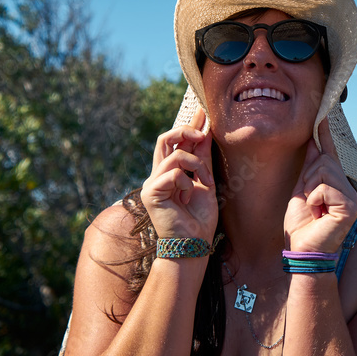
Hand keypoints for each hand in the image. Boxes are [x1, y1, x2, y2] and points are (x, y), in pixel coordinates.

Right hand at [140, 107, 218, 242]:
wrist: (194, 244)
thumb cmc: (200, 219)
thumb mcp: (205, 182)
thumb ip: (202, 159)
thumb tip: (205, 133)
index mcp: (170, 173)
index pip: (176, 142)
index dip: (189, 125)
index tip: (203, 110)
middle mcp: (158, 175)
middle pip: (165, 139)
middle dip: (184, 131)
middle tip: (202, 133)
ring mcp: (152, 184)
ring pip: (174, 155)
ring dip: (196, 165)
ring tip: (204, 182)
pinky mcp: (151, 193)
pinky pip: (173, 174)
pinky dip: (187, 183)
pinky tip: (188, 198)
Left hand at [284, 117, 356, 253]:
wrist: (302, 249)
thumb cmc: (301, 224)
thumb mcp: (301, 189)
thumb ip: (309, 167)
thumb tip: (312, 142)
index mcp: (336, 184)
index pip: (331, 153)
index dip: (327, 132)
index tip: (324, 112)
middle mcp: (347, 188)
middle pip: (324, 160)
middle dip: (308, 178)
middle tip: (309, 201)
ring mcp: (351, 198)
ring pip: (324, 171)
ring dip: (309, 189)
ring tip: (313, 208)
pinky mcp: (349, 207)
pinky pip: (324, 187)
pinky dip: (314, 199)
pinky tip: (318, 214)